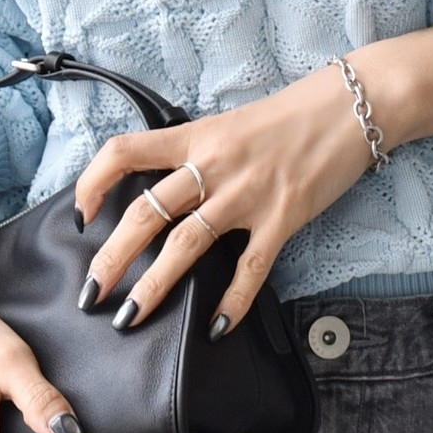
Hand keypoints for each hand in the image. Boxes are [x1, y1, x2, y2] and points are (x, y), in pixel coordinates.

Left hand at [73, 60, 377, 339]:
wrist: (351, 105)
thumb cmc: (292, 114)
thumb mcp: (231, 124)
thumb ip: (198, 153)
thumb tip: (165, 185)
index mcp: (197, 136)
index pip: (125, 152)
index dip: (93, 182)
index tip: (80, 213)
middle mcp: (214, 164)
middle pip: (146, 213)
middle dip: (111, 257)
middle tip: (91, 292)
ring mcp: (248, 193)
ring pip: (186, 246)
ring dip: (153, 286)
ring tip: (129, 317)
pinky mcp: (284, 216)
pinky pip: (250, 267)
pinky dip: (231, 302)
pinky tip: (216, 328)